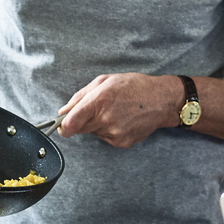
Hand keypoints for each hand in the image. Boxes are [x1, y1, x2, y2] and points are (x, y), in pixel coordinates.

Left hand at [56, 73, 180, 147]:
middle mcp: (105, 119)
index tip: (62, 124)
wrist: (162, 100)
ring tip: (115, 111)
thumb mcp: (106, 80)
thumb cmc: (135, 86)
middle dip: (82, 120)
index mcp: (99, 100)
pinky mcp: (121, 142)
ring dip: (98, 124)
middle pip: (79, 129)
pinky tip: (122, 120)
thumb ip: (81, 96)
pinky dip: (109, 130)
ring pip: (93, 133)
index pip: (70, 123)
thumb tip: (63, 111)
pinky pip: (105, 138)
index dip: (62, 126)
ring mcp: (114, 133)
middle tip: (97, 110)